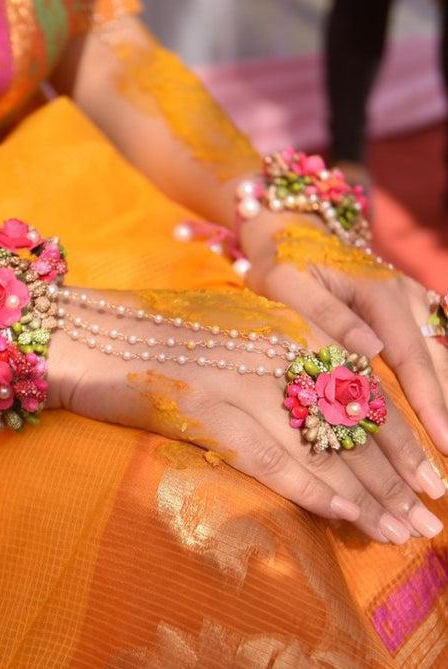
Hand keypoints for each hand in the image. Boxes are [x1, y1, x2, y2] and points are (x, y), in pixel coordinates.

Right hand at [47, 287, 444, 543]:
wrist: (95, 335)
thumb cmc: (169, 337)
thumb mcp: (241, 335)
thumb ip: (288, 362)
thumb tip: (336, 413)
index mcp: (289, 326)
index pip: (362, 389)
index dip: (400, 437)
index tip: (430, 475)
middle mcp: (276, 349)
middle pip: (351, 422)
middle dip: (395, 476)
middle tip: (425, 517)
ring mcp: (242, 378)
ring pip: (319, 445)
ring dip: (364, 495)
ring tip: (399, 530)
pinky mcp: (207, 408)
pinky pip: (269, 457)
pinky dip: (308, 488)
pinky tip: (340, 515)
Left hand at [242, 212, 447, 455]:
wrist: (292, 231)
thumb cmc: (282, 263)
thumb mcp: (287, 283)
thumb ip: (325, 315)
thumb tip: (371, 349)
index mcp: (377, 292)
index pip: (411, 356)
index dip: (428, 402)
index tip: (443, 445)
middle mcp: (404, 296)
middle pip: (437, 361)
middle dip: (445, 413)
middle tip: (444, 471)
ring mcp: (412, 300)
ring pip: (441, 355)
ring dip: (445, 400)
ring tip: (447, 448)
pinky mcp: (408, 308)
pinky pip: (434, 346)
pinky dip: (438, 380)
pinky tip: (440, 412)